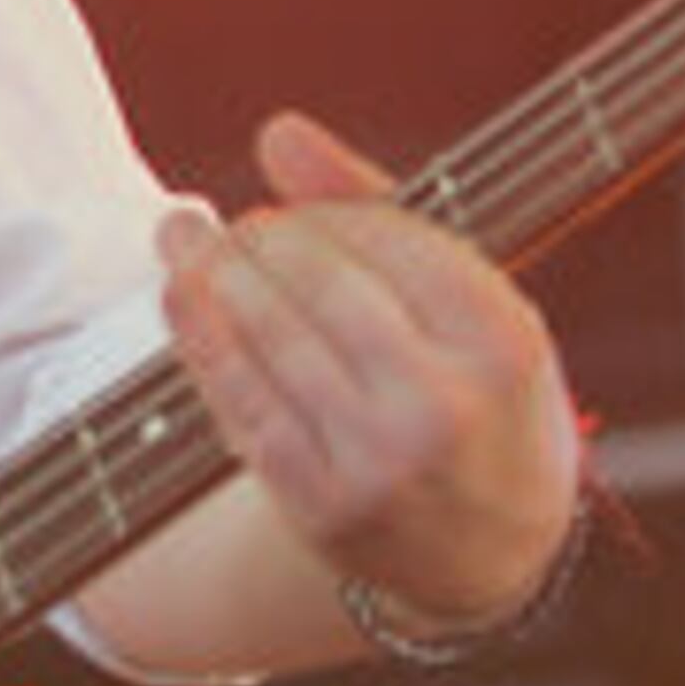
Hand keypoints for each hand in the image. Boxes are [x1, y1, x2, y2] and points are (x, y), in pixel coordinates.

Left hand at [157, 110, 584, 626]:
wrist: (486, 554)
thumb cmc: (472, 394)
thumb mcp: (465, 301)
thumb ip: (373, 205)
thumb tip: (276, 132)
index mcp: (501, 342)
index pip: (387, 239)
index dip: (320, 215)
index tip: (284, 209)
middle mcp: (445, 405)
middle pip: (321, 284)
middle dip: (259, 241)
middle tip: (228, 228)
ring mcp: (381, 462)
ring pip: (271, 341)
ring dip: (212, 277)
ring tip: (184, 242)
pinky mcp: (322, 504)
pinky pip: (244, 404)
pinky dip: (203, 342)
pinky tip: (182, 300)